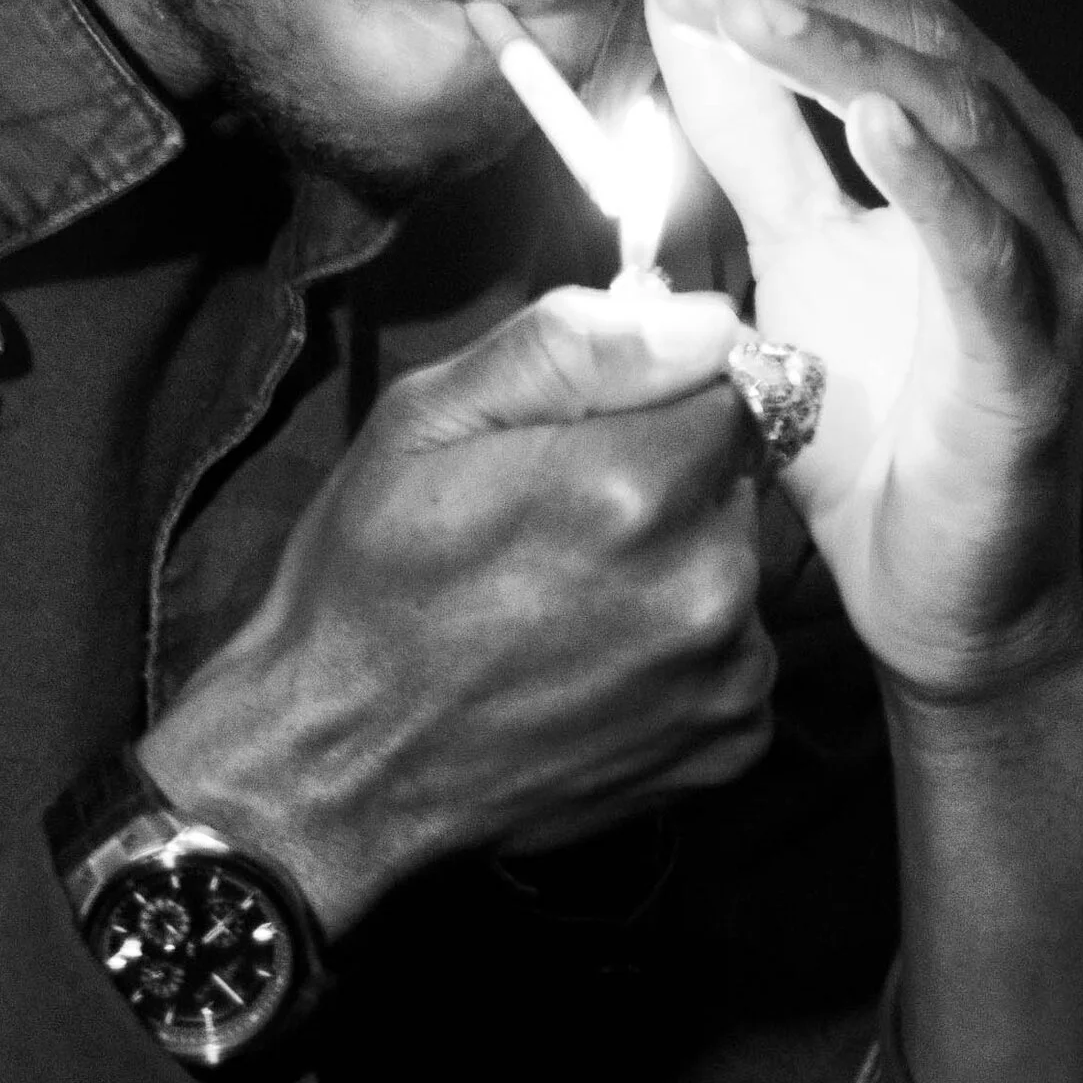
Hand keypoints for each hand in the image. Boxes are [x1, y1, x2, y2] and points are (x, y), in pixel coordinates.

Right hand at [143, 284, 771, 936]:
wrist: (341, 764)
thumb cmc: (368, 578)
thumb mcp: (424, 420)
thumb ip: (572, 346)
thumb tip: (705, 319)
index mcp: (633, 483)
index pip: (735, 383)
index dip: (662, 396)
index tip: (593, 433)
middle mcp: (703, 583)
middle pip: (736, 478)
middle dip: (669, 480)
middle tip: (562, 522)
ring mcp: (724, 675)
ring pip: (739, 565)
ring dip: (681, 564)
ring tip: (571, 599)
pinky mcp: (729, 746)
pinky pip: (741, 654)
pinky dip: (688, 649)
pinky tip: (598, 661)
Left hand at [645, 0, 1082, 706]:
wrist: (937, 595)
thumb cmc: (874, 421)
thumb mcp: (796, 252)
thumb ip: (756, 141)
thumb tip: (688, 19)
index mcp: (1003, 154)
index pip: (910, 23)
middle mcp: (1056, 190)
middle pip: (937, 49)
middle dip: (813, 2)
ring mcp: (1063, 268)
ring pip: (964, 122)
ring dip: (849, 61)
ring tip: (753, 14)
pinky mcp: (1041, 354)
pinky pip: (990, 250)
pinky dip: (931, 181)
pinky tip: (872, 128)